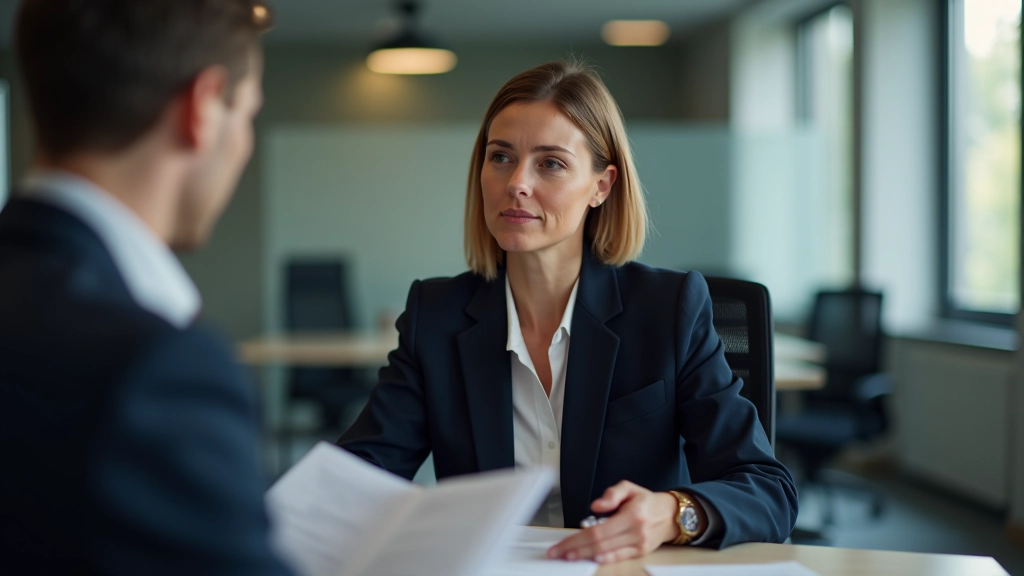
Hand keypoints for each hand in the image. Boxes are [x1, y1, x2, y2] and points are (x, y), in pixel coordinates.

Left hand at [546, 481, 680, 563]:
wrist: (670, 514)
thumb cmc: (646, 501)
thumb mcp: (629, 488)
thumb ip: (611, 494)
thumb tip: (595, 506)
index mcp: (631, 515)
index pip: (597, 531)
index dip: (577, 539)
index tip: (561, 544)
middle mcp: (635, 532)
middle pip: (599, 544)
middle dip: (575, 550)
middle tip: (557, 552)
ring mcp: (638, 544)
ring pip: (606, 553)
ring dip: (584, 556)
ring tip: (567, 556)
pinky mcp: (640, 552)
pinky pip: (618, 557)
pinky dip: (603, 559)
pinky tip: (590, 558)